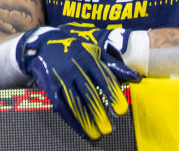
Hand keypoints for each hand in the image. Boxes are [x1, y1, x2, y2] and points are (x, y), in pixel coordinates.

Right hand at [16, 26, 134, 139]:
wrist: (42, 42)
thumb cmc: (74, 49)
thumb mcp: (94, 52)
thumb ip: (115, 66)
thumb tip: (136, 77)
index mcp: (88, 59)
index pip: (103, 78)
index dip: (112, 95)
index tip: (120, 111)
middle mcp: (74, 67)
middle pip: (88, 93)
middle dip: (99, 113)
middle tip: (108, 129)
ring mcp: (61, 76)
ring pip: (74, 102)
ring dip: (85, 121)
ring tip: (96, 134)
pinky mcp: (50, 85)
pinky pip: (60, 104)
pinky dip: (70, 119)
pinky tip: (79, 129)